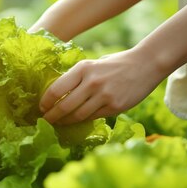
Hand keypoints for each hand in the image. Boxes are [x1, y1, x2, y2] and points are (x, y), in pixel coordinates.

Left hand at [39, 49, 164, 124]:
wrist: (145, 64)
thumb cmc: (114, 64)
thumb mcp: (92, 64)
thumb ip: (76, 77)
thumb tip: (55, 93)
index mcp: (83, 68)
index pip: (56, 89)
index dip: (46, 101)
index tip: (41, 107)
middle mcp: (92, 82)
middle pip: (64, 106)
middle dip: (51, 116)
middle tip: (45, 121)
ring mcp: (104, 96)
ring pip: (77, 115)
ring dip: (65, 121)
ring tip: (58, 123)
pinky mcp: (115, 107)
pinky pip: (92, 117)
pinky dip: (81, 121)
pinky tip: (75, 121)